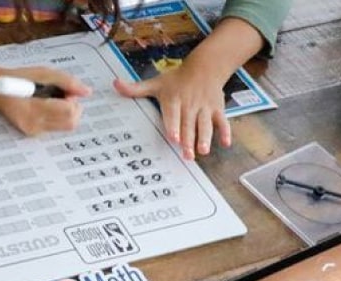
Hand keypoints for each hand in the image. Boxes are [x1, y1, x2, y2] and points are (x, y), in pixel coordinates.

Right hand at [0, 68, 91, 135]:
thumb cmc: (19, 79)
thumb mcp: (44, 73)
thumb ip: (67, 82)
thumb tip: (86, 91)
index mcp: (34, 107)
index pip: (68, 112)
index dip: (74, 101)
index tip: (68, 93)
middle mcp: (33, 123)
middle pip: (70, 123)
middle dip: (74, 109)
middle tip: (65, 97)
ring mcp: (33, 130)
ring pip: (66, 127)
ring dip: (67, 114)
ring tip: (55, 101)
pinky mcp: (33, 133)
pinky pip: (56, 128)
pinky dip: (58, 118)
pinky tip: (47, 107)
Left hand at [113, 58, 228, 159]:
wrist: (205, 66)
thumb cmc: (176, 79)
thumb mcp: (156, 82)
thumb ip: (135, 89)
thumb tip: (114, 84)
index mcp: (174, 99)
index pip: (173, 114)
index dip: (174, 126)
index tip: (173, 138)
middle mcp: (190, 104)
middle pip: (189, 124)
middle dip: (188, 139)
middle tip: (186, 154)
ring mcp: (204, 107)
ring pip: (205, 124)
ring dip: (205, 138)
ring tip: (203, 151)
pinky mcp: (217, 108)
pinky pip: (222, 120)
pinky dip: (225, 131)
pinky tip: (225, 143)